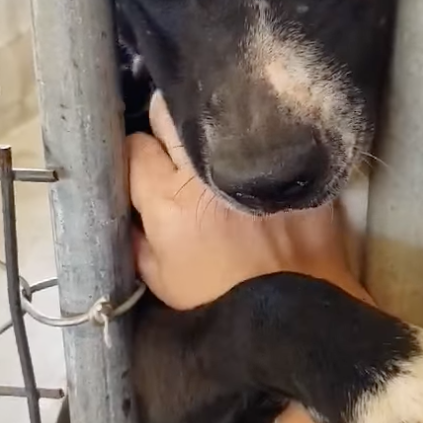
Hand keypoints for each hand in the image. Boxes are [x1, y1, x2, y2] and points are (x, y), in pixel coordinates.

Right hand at [127, 92, 370, 310]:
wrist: (295, 312)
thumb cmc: (223, 300)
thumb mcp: (162, 280)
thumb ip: (136, 240)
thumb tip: (128, 209)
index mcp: (169, 201)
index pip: (134, 146)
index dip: (134, 155)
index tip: (143, 166)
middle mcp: (206, 172)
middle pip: (168, 111)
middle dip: (165, 125)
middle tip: (175, 150)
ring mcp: (251, 161)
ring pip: (215, 110)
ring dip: (206, 124)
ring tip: (211, 146)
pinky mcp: (288, 162)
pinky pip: (264, 128)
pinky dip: (253, 136)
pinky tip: (253, 150)